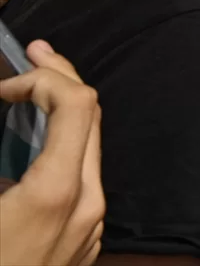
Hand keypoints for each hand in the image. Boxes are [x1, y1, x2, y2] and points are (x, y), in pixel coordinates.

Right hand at [0, 41, 103, 265]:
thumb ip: (0, 154)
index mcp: (56, 195)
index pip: (78, 104)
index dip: (42, 79)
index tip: (1, 87)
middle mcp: (86, 206)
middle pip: (91, 118)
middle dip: (60, 78)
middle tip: (32, 52)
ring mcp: (88, 228)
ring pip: (88, 148)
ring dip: (61, 112)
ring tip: (26, 89)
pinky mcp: (81, 246)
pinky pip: (80, 180)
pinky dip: (60, 148)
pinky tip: (28, 144)